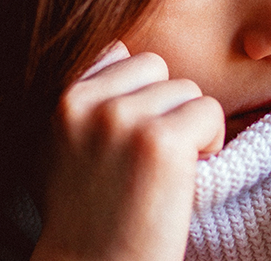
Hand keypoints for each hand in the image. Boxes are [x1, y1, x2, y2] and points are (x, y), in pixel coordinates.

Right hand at [31, 42, 224, 260]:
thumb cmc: (85, 218)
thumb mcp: (60, 147)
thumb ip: (84, 101)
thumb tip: (119, 53)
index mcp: (61, 99)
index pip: (117, 52)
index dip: (136, 90)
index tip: (133, 134)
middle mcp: (88, 103)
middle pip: (155, 66)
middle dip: (164, 105)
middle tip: (152, 155)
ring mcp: (123, 118)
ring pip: (185, 89)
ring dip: (187, 126)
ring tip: (165, 171)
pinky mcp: (161, 141)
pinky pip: (209, 111)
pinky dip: (210, 142)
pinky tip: (186, 176)